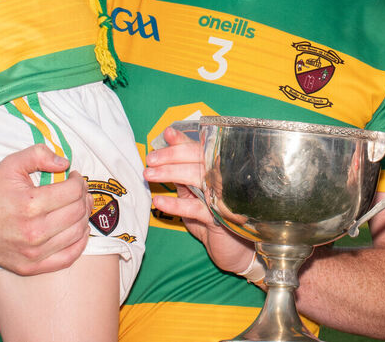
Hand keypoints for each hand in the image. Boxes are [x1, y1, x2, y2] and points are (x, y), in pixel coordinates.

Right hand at [0, 144, 93, 276]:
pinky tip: (78, 229)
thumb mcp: (11, 163)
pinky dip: (79, 243)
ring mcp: (32, 253)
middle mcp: (33, 232)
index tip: (73, 177)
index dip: (78, 181)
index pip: (73, 192)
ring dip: (83, 217)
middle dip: (83, 196)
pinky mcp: (30, 267)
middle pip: (77, 211)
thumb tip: (65, 163)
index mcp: (29, 204)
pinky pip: (68, 258)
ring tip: (77, 206)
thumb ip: (39, 155)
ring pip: (77, 233)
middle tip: (77, 190)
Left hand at [144, 126, 255, 274]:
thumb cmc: (214, 218)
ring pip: (196, 178)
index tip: (167, 133)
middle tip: (150, 159)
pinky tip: (158, 201)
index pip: (200, 149)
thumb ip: (183, 177)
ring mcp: (223, 196)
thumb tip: (163, 158)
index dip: (183, 141)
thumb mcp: (195, 195)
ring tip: (149, 174)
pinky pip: (195, 208)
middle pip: (197, 159)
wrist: (235, 251)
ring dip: (170, 174)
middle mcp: (223, 179)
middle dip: (172, 156)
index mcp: (218, 170)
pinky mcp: (219, 218)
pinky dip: (175, 204)